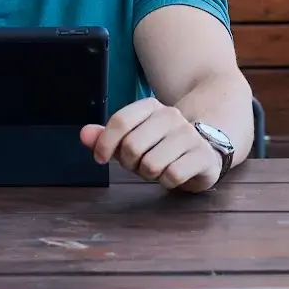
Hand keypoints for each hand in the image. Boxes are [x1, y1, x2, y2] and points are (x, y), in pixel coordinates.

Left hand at [80, 97, 221, 191]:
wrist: (204, 150)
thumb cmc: (160, 147)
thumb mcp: (131, 140)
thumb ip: (106, 137)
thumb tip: (83, 134)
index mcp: (152, 107)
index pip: (121, 121)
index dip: (105, 144)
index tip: (101, 159)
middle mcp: (172, 116)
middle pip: (132, 146)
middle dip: (130, 163)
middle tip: (139, 164)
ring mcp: (190, 135)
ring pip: (151, 164)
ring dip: (149, 174)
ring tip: (158, 168)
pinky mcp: (203, 155)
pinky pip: (172, 175)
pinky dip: (167, 181)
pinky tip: (174, 174)